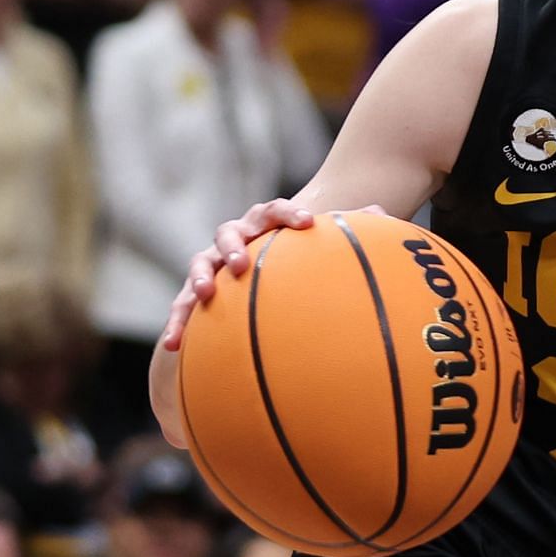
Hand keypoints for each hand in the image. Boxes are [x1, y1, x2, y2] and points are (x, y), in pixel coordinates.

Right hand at [158, 200, 386, 349]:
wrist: (264, 264)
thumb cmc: (299, 254)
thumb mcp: (322, 243)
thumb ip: (347, 228)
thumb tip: (382, 212)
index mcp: (266, 222)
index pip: (274, 210)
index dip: (287, 214)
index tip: (306, 223)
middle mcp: (235, 238)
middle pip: (229, 232)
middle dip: (234, 245)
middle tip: (242, 262)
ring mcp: (213, 262)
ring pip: (200, 264)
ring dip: (199, 277)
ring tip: (204, 293)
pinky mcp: (199, 291)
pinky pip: (183, 306)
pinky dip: (178, 322)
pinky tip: (174, 346)